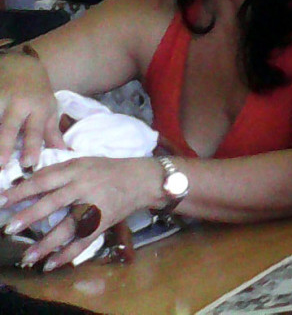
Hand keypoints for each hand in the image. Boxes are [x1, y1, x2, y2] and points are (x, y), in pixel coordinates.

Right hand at [0, 50, 65, 167]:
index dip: (32, 146)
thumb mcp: (49, 107)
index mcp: (38, 106)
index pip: (35, 129)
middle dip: (5, 145)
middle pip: (10, 127)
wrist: (21, 64)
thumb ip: (52, 132)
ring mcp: (0, 99)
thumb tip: (63, 153)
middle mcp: (19, 103)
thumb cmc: (37, 91)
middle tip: (1, 164)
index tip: (29, 163)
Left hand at [1, 155, 156, 269]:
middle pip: (54, 202)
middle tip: (8, 228)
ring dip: (46, 243)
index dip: (23, 189)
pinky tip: (50, 264)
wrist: (142, 179)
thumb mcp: (84, 162)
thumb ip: (59, 172)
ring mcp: (95, 206)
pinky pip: (83, 241)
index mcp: (78, 169)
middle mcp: (85, 187)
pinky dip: (67, 254)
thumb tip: (28, 183)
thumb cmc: (109, 169)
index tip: (2, 200)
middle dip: (29, 216)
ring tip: (27, 257)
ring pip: (68, 227)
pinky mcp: (103, 222)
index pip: (45, 179)